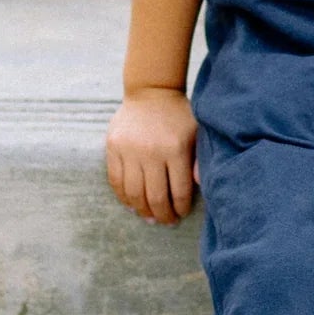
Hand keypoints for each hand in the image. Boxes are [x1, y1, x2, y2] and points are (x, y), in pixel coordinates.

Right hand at [106, 87, 199, 225]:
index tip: (180, 214)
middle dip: (161, 215)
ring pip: (133, 192)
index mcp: (176, 149)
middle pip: (154, 196)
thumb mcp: (197, 134)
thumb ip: (200, 161)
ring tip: (148, 217)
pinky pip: (115, 180)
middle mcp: (151, 151)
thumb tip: (201, 186)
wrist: (151, 92)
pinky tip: (131, 204)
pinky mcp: (112, 147)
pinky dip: (123, 197)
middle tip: (165, 222)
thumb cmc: (179, 117)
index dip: (179, 208)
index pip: (178, 191)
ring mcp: (129, 150)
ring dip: (141, 210)